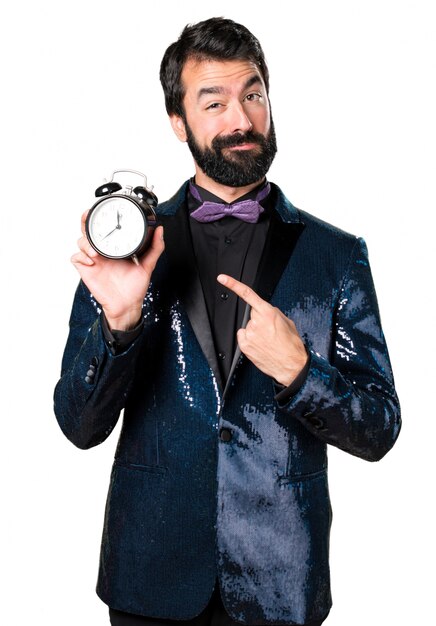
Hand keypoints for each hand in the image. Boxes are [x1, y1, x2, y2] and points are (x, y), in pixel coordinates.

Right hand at [71, 211, 163, 330]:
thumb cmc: (135, 287)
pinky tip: (92, 261)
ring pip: (81, 242)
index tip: (101, 209)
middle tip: (88, 218)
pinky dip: (81, 256)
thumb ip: (155, 248)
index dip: (99, 218)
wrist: (127, 305)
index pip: (104, 228)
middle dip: (85, 222)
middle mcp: (103, 252)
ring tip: (96, 252)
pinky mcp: (87, 270)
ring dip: (86, 243)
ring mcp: (94, 260)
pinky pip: (76, 258)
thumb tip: (160, 230)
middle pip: (88, 231)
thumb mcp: (148, 265)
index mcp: (115, 248)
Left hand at [217, 274, 307, 385]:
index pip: (247, 294)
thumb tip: (266, 311)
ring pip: (248, 327)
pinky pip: (243, 336)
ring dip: (256, 332)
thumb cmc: (291, 345)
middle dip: (260, 319)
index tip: (222, 278)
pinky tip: (260, 345)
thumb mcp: (287, 322)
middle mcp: (256, 322)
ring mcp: (249, 334)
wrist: (291, 365)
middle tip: (271, 331)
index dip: (233, 284)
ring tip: (268, 341)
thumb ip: (274, 313)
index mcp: (268, 313)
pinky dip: (250, 340)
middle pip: (252, 314)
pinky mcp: (244, 345)